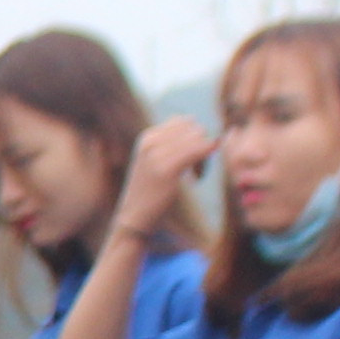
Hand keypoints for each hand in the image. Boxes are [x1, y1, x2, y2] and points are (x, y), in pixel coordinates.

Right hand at [112, 118, 216, 243]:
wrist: (134, 217)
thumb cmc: (151, 190)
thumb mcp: (155, 160)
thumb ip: (173, 143)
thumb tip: (202, 127)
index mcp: (148, 136)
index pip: (184, 121)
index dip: (194, 137)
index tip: (191, 158)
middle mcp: (151, 141)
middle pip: (194, 128)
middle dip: (201, 144)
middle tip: (196, 168)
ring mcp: (157, 154)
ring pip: (199, 138)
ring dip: (204, 155)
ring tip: (196, 174)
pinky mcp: (167, 169)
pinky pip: (198, 151)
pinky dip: (204, 161)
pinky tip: (196, 179)